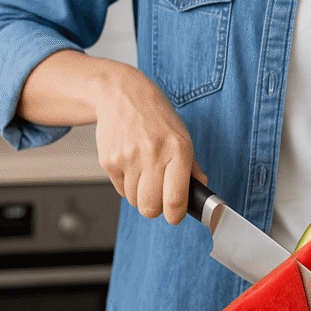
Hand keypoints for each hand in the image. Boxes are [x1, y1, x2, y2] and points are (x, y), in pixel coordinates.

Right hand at [92, 60, 206, 224]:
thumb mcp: (182, 135)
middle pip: (151, 207)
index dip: (176, 215)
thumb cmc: (156, 116)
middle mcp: (153, 154)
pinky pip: (120, 189)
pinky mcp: (109, 160)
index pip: (176, 198)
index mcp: (178, 150)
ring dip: (141, 195)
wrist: (121, 94)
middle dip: (156, 209)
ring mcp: (128, 158)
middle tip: (159, 199)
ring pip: (135, 201)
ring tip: (145, 175)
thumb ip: (192, 167)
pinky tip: (132, 165)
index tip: (175, 216)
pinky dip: (127, 185)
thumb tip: (201, 190)